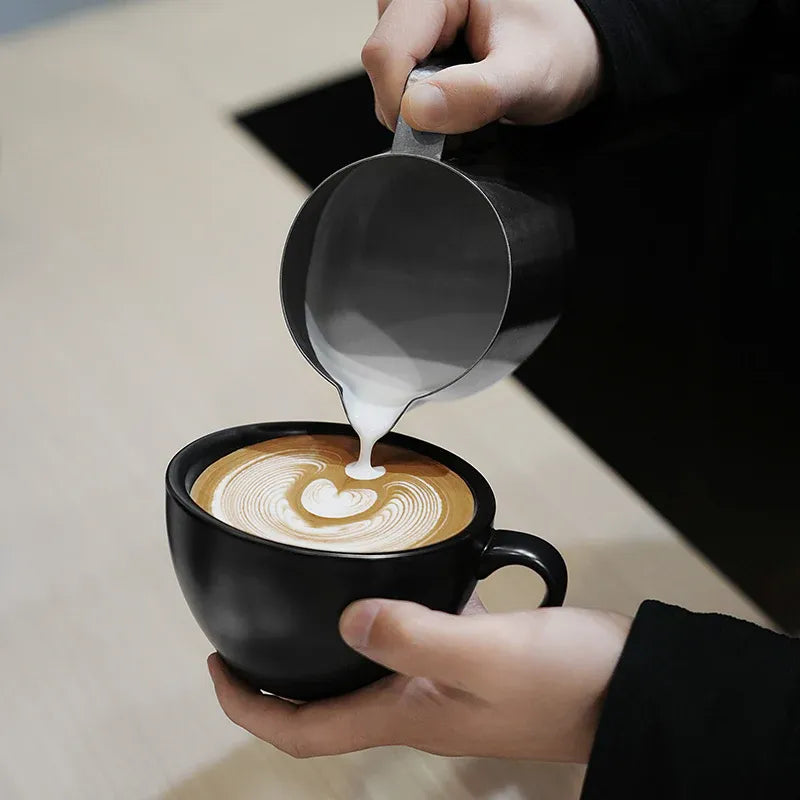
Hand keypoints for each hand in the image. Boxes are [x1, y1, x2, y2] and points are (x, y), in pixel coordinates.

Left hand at [208, 597, 630, 761]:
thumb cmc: (567, 682)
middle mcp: (417, 706)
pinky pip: (406, 643)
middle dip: (275, 681)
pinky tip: (388, 585)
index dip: (249, 707)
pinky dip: (381, 621)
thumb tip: (348, 619)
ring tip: (302, 609)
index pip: (304, 731)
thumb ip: (415, 634)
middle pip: (323, 706)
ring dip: (325, 649)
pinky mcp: (468, 661)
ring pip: (361, 674)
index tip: (218, 667)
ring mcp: (442, 686)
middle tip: (247, 640)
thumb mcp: (486, 652)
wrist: (629, 689)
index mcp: (407, 713)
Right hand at [361, 0, 603, 132]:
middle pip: (382, 58)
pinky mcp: (421, 32)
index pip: (386, 49)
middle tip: (461, 110)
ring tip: (464, 96)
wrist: (580, 49)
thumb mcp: (529, 74)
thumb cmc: (562, 50)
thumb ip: (476, 94)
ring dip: (417, 99)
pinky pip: (399, 72)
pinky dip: (422, 96)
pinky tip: (454, 92)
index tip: (430, 130)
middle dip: (411, 101)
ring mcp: (419, 12)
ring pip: (387, 68)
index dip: (398, 100)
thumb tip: (416, 111)